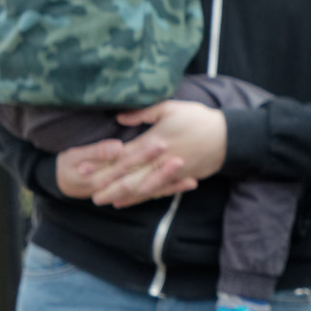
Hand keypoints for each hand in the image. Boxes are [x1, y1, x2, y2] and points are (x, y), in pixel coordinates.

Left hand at [76, 100, 226, 207]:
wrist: (228, 137)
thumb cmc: (198, 118)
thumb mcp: (170, 108)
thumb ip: (143, 114)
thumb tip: (119, 118)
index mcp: (155, 141)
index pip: (123, 156)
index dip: (102, 164)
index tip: (82, 169)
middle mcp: (160, 160)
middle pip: (129, 176)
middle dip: (107, 186)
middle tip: (88, 194)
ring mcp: (170, 172)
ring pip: (140, 187)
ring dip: (120, 195)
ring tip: (103, 201)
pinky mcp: (179, 178)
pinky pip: (155, 191)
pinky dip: (139, 198)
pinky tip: (125, 202)